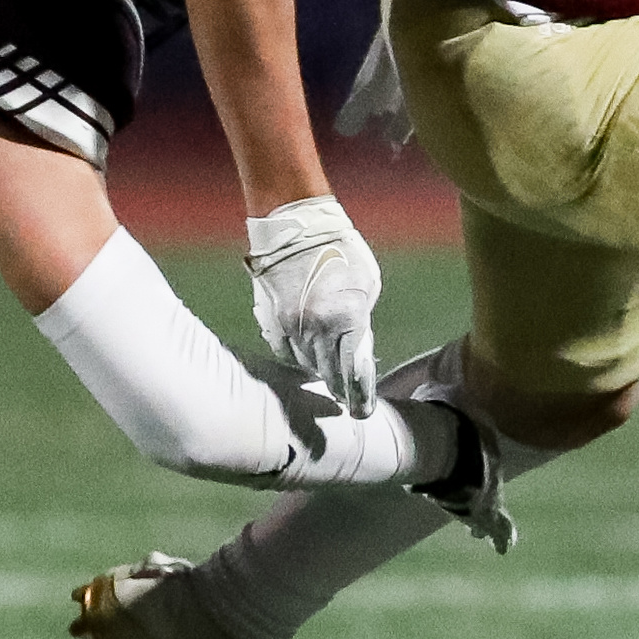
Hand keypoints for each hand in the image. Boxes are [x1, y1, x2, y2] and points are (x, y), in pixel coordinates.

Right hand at [245, 195, 381, 417]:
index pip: (354, 372)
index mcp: (346, 318)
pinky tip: (308, 359)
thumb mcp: (366, 284)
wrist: (294, 227)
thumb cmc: (340, 250)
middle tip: (349, 403)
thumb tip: (356, 347)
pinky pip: (285, 351)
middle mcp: (316, 328)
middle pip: (329, 374)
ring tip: (330, 382)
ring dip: (320, 373)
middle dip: (341, 391)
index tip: (364, 412)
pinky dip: (298, 358)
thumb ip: (362, 320)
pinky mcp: (271, 320)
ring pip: (306, 365)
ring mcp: (290, 326)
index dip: (360, 396)